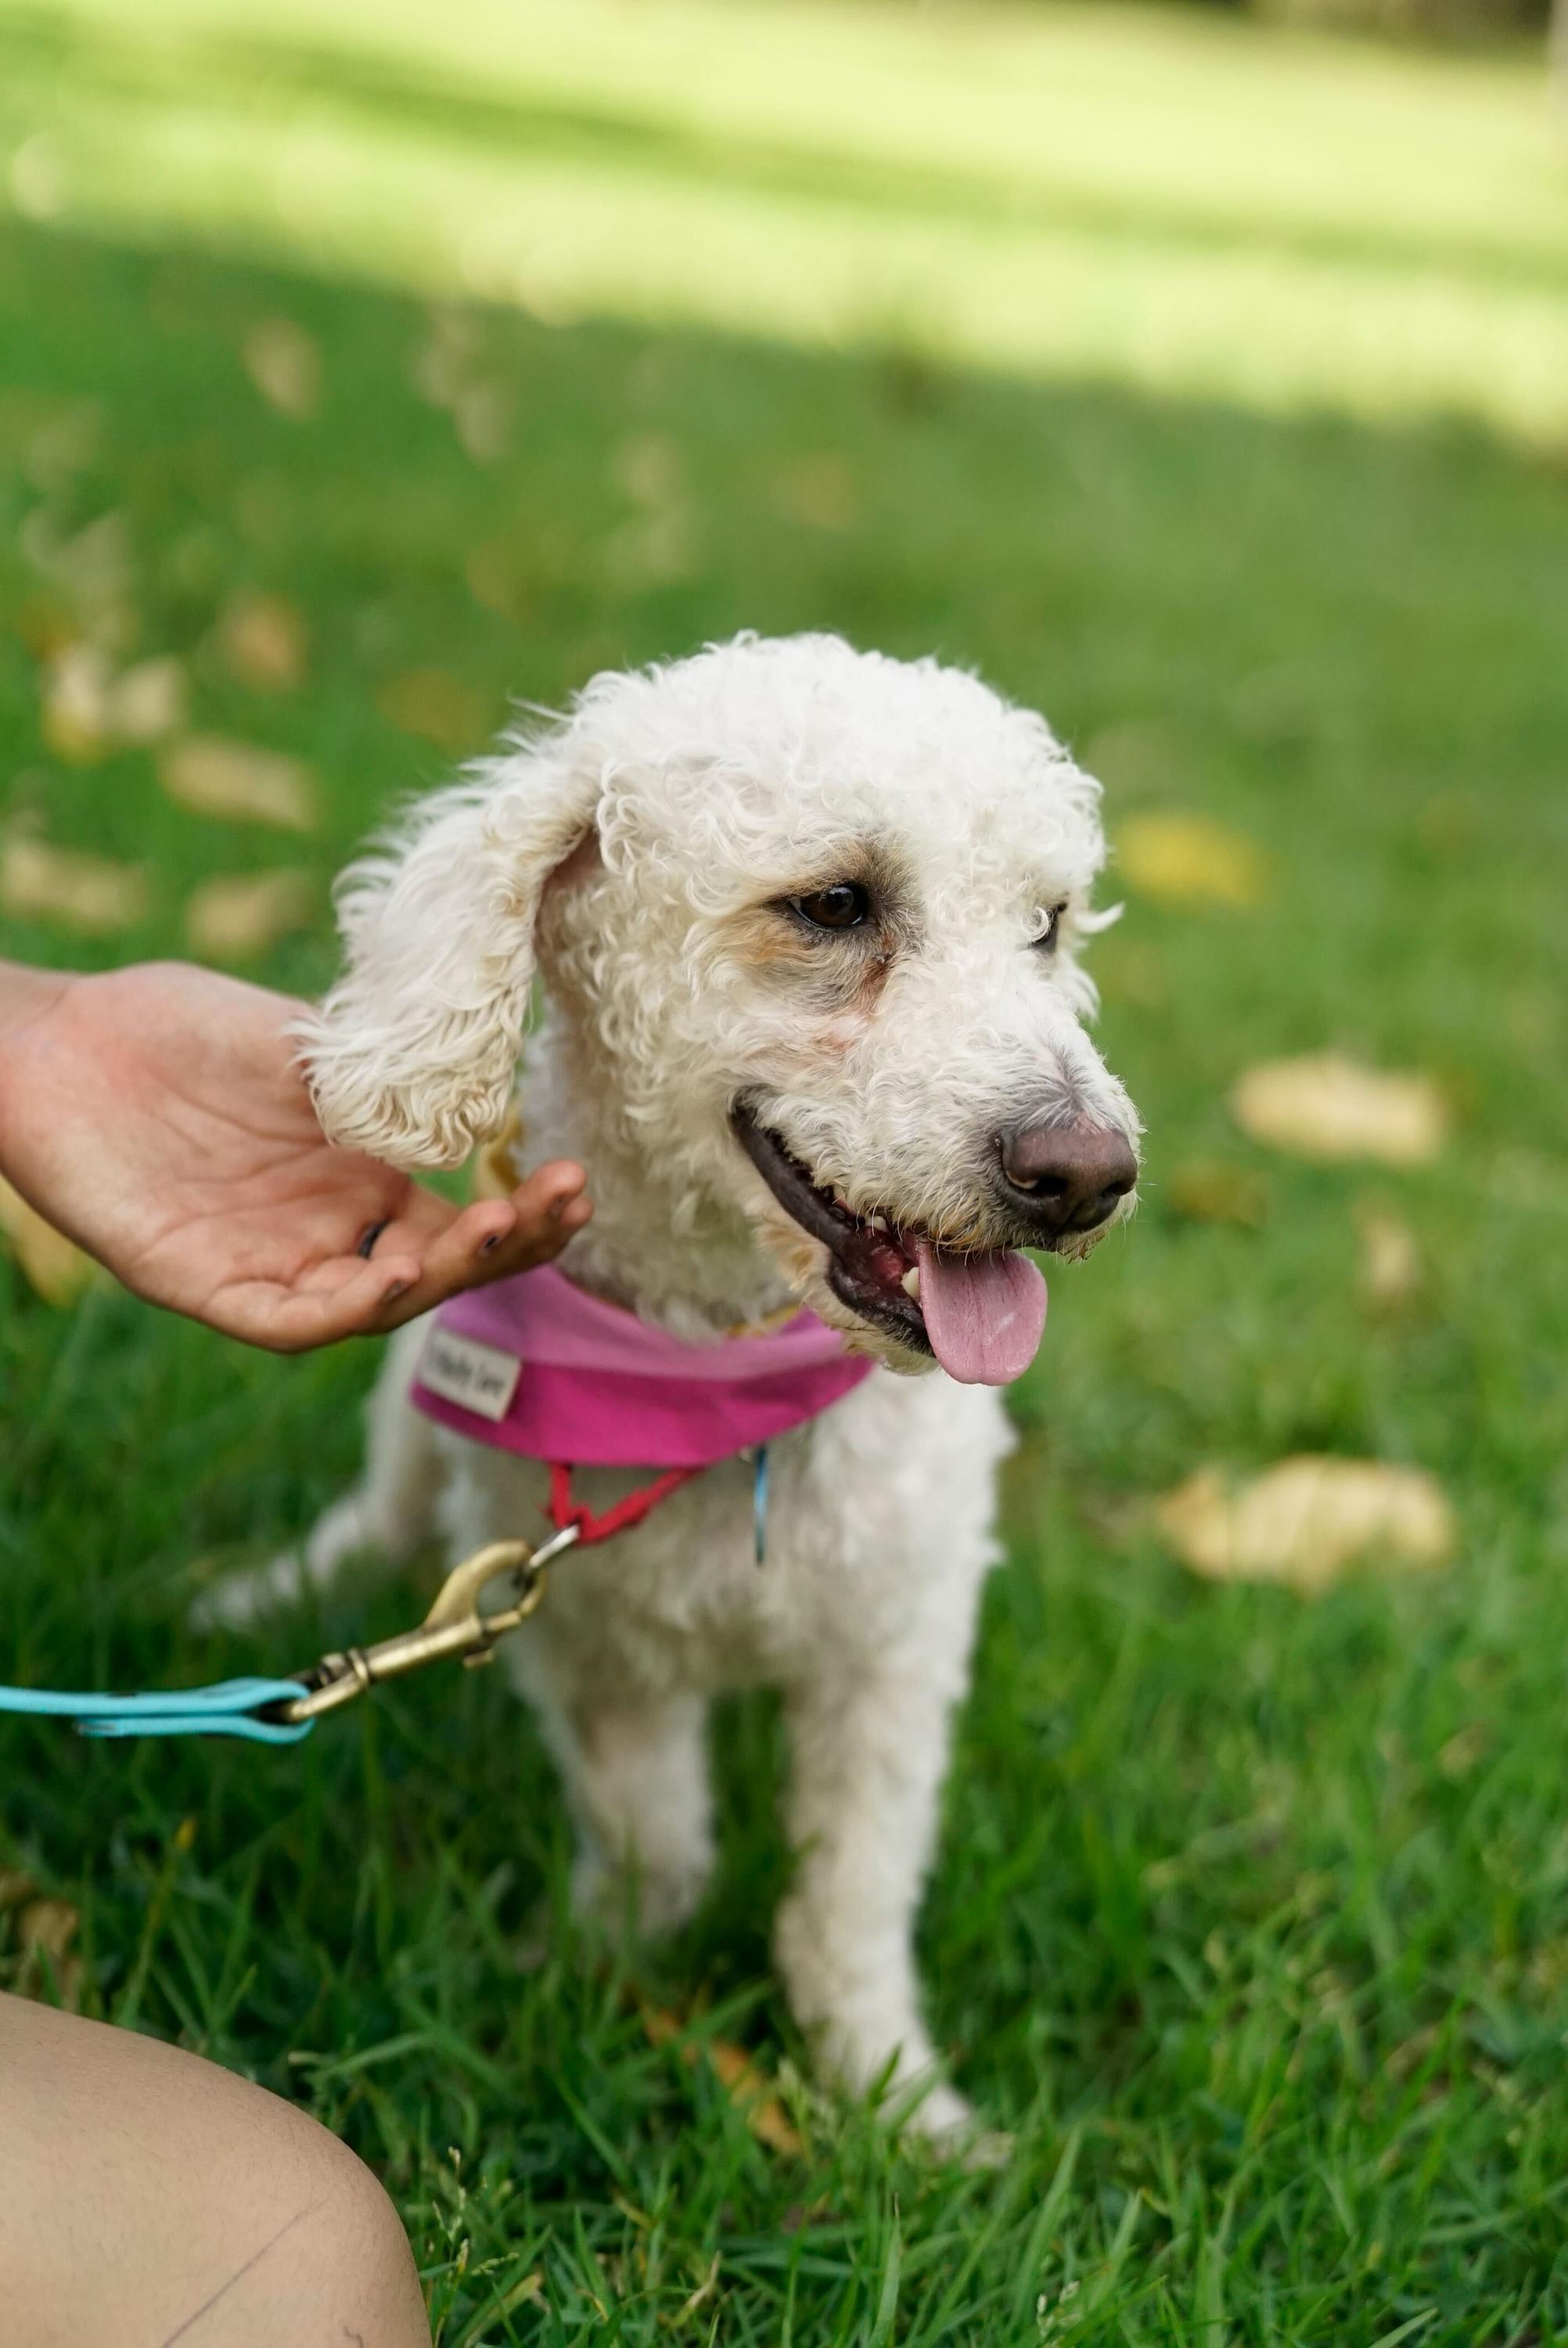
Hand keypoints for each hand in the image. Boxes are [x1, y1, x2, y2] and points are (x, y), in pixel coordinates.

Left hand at [0, 960, 590, 1351]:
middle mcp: (324, 1234)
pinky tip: (391, 1278)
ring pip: (373, 1305)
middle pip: (435, 1271)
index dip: (521, 1215)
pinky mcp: (202, 1284)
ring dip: (441, 1278)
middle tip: (560, 1206)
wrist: (60, 1039)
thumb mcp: (309, 1042)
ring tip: (496, 1229)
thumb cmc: (179, 1028)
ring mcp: (267, 1264)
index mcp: (359, 1182)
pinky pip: (286, 1320)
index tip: (575, 1181)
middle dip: (508, 1247)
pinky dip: (344, 1309)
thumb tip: (484, 1095)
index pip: (460, 1222)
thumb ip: (390, 1079)